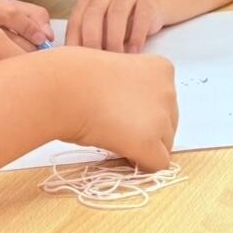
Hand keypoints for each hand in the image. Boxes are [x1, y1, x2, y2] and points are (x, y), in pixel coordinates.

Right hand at [51, 48, 177, 170]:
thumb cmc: (77, 77)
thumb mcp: (116, 74)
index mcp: (161, 69)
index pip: (164, 101)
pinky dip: (141, 163)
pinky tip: (120, 153)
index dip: (143, 112)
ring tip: (113, 138)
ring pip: (164, 144)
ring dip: (143, 146)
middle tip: (116, 128)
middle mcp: (169, 91)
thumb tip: (132, 115)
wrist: (64, 88)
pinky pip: (158, 163)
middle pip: (168, 123)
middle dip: (147, 130)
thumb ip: (132, 90)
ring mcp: (162, 117)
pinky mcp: (150, 142)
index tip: (122, 112)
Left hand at [66, 0, 165, 52]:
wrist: (150, 10)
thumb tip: (77, 65)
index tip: (79, 62)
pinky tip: (134, 52)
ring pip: (117, 13)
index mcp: (88, 2)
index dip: (75, 41)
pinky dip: (136, 37)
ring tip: (117, 59)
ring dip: (114, 39)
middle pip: (94, 14)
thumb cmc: (118, 28)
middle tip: (97, 62)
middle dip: (93, 39)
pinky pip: (141, 17)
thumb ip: (88, 42)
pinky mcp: (147, 2)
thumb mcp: (101, 32)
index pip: (76, 20)